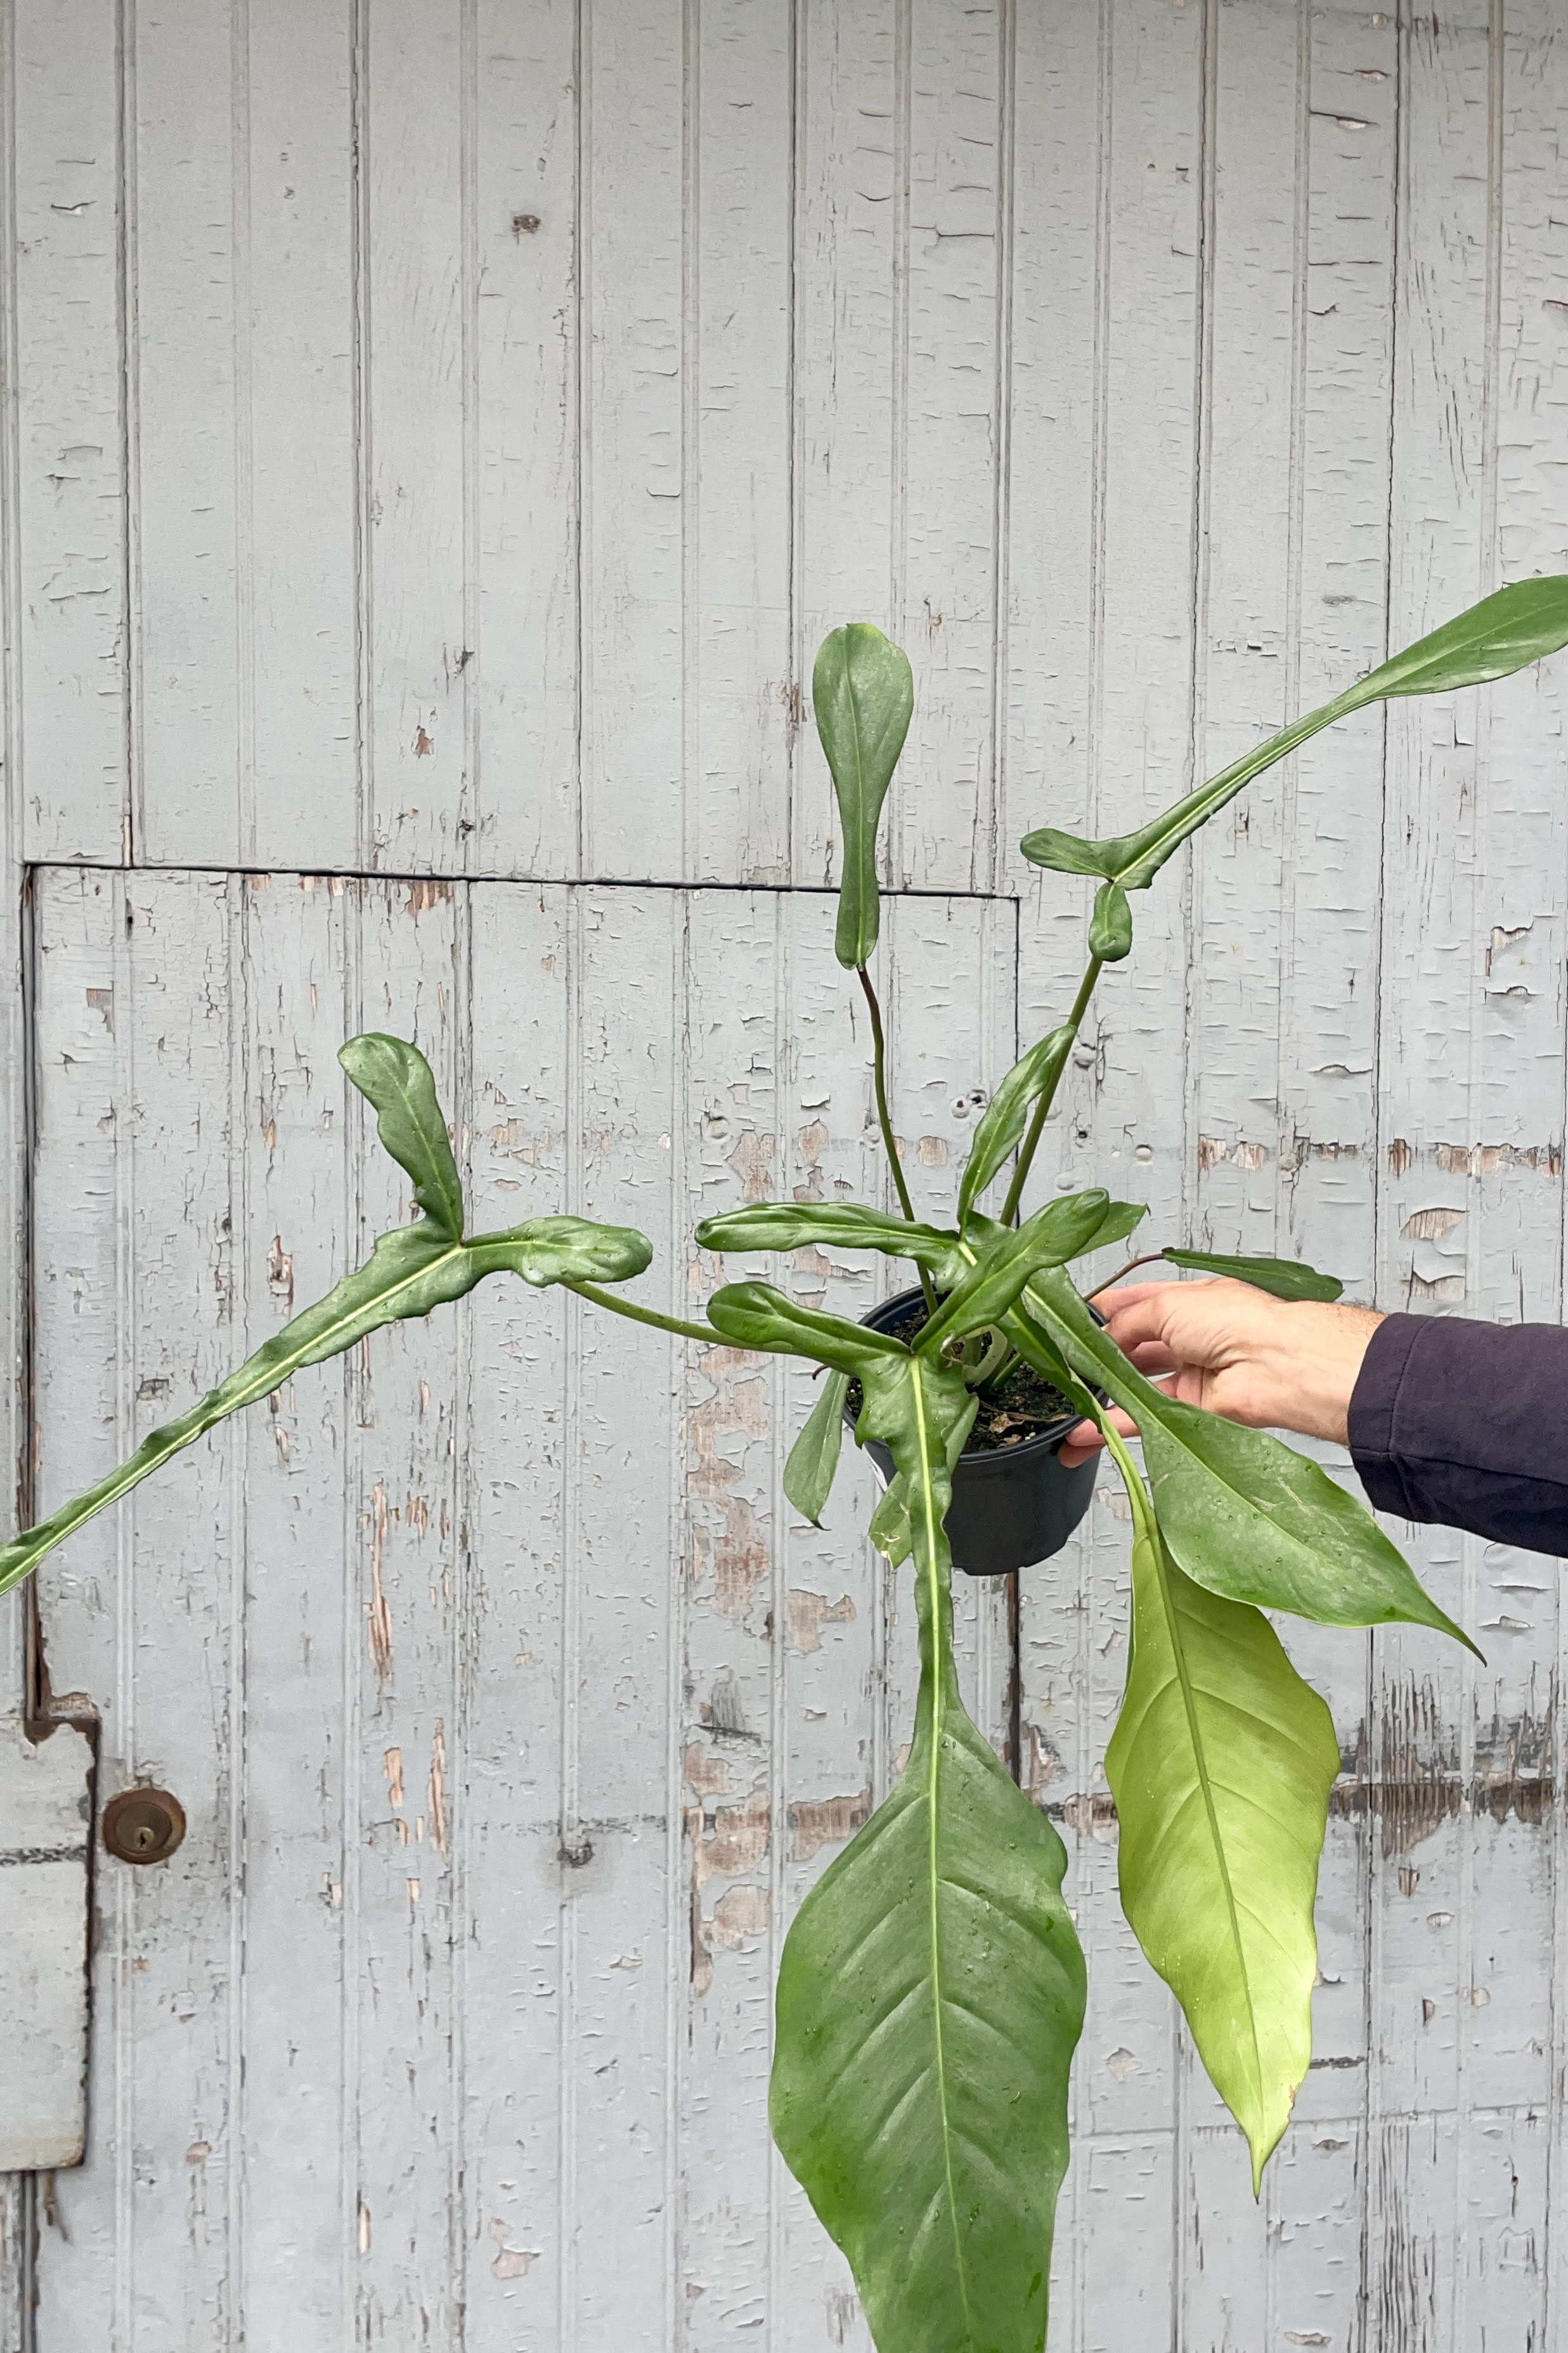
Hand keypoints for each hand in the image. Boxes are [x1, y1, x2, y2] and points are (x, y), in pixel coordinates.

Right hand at [1056, 1278, 1384, 1466]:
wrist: (1278, 1368)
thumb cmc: (1240, 1322)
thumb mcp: (1169, 1304)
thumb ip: (1129, 1321)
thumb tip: (1104, 1336)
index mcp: (1187, 1302)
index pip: (1136, 1304)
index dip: (1103, 1313)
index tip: (1071, 1323)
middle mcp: (1189, 1337)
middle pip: (1133, 1347)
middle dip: (1098, 1357)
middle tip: (1064, 1366)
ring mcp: (1191, 1373)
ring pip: (1136, 1385)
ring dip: (1102, 1394)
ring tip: (1069, 1404)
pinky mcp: (1192, 1409)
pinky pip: (1146, 1415)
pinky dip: (1115, 1423)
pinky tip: (1090, 1431)